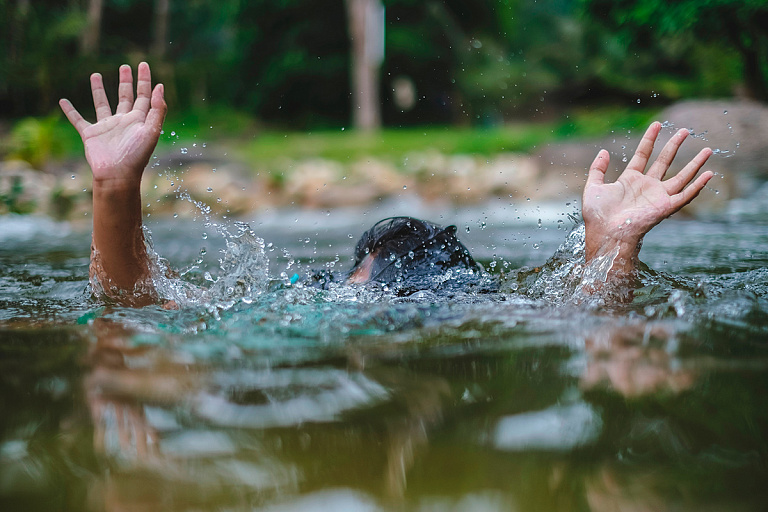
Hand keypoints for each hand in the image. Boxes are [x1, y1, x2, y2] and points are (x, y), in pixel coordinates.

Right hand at [59, 62, 165, 186]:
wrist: (117, 175)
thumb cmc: (136, 156)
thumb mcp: (151, 131)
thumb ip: (157, 110)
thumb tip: (161, 87)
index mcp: (139, 120)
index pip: (144, 96)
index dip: (144, 80)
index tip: (143, 64)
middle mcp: (123, 122)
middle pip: (125, 97)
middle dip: (126, 82)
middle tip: (125, 66)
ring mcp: (107, 127)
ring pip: (102, 104)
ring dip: (99, 90)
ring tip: (96, 74)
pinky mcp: (91, 134)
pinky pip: (78, 119)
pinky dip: (70, 111)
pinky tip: (63, 101)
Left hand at [582, 122, 712, 273]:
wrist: (605, 233)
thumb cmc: (597, 215)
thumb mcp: (593, 187)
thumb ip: (598, 169)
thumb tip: (604, 151)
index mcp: (630, 180)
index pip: (643, 154)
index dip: (649, 139)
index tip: (656, 124)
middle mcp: (646, 186)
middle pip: (664, 161)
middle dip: (674, 145)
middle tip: (685, 130)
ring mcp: (657, 196)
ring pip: (681, 176)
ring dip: (695, 164)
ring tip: (708, 150)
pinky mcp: (665, 207)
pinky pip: (685, 195)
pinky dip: (698, 186)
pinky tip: (709, 174)